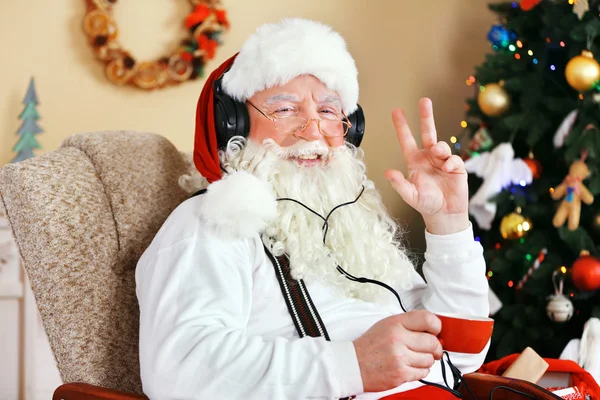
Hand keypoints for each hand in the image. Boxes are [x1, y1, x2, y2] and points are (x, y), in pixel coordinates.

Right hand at [353, 310, 442, 392]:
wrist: (353, 364)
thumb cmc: (370, 345)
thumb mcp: (386, 325)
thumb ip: (408, 324)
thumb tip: (432, 329)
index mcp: (395, 323)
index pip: (428, 319)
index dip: (436, 326)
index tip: (436, 331)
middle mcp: (398, 339)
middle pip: (433, 342)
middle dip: (435, 347)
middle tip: (431, 348)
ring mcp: (400, 357)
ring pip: (430, 359)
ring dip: (426, 360)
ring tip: (414, 358)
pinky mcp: (401, 374)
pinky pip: (424, 373)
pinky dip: (420, 370)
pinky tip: (410, 366)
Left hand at [385, 98, 468, 234]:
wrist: (444, 214)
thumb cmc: (425, 203)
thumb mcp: (410, 195)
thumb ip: (399, 184)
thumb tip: (387, 173)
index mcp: (414, 161)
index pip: (407, 140)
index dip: (402, 126)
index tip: (396, 111)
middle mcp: (428, 157)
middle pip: (428, 132)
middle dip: (426, 116)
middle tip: (424, 101)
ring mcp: (443, 161)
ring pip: (441, 145)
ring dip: (440, 147)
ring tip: (439, 154)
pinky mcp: (456, 167)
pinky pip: (454, 159)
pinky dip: (451, 162)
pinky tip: (448, 170)